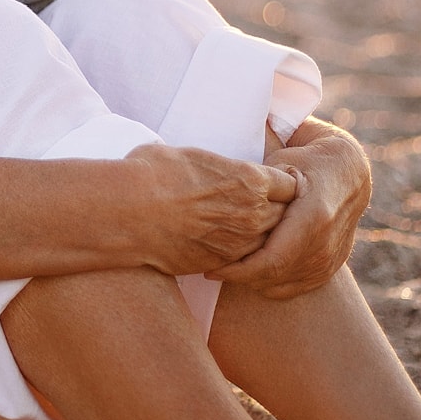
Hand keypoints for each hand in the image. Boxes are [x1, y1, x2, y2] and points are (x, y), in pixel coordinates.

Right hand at [123, 143, 298, 276]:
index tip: (273, 185)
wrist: (129, 211)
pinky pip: (244, 261)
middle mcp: (253, 213)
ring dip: (262, 236)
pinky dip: (240, 254)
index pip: (291, 185)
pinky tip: (224, 244)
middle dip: (279, 212)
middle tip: (263, 208)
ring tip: (243, 228)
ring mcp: (239, 243)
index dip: (283, 185)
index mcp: (250, 179)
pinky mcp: (221, 264)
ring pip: (269, 243)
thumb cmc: (154, 172)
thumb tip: (211, 166)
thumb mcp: (192, 155)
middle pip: (286, 217)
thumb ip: (218, 166)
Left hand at [206, 118, 371, 297]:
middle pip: (275, 276)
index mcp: (314, 217)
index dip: (238, 269)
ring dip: (252, 282)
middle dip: (240, 277)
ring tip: (228, 268)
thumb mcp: (281, 164)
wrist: (348, 172)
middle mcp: (326, 244)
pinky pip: (296, 288)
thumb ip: (258, 187)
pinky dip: (271, 284)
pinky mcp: (331, 267)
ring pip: (283, 286)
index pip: (272, 259)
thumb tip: (223, 205)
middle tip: (213, 268)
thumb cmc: (305, 161)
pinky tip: (251, 272)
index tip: (211, 266)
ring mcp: (331, 259)